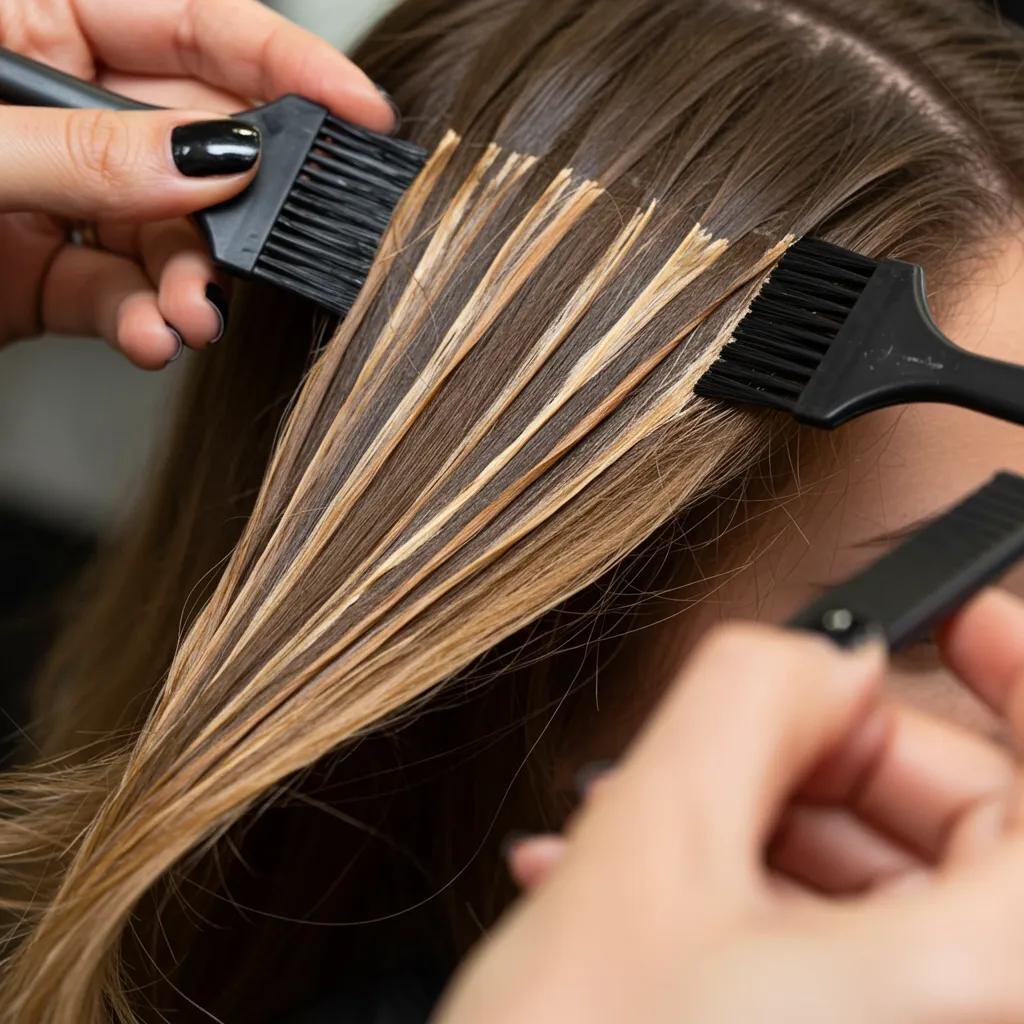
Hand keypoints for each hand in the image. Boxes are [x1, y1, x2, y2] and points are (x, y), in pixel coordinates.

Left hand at [0, 0, 394, 367]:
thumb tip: (218, 161)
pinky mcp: (44, 276)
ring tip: (190, 316)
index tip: (360, 109)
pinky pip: (119, 297)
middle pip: (196, 145)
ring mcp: (59, 197)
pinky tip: (150, 336)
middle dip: (239, 209)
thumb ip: (90, 155)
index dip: (283, 63)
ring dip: (194, 284)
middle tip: (270, 245)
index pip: (191, 25)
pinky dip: (144, 324)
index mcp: (37, 20)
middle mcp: (57, 108)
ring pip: (168, 235)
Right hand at [437, 591, 1023, 1023]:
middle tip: (737, 743)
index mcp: (993, 992)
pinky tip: (650, 893)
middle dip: (836, 765)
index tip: (968, 620)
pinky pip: (849, 962)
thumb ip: (748, 700)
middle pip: (971, 834)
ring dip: (766, 837)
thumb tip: (814, 660)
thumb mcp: (649, 855)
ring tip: (642, 827)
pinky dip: (758, 908)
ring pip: (893, 900)